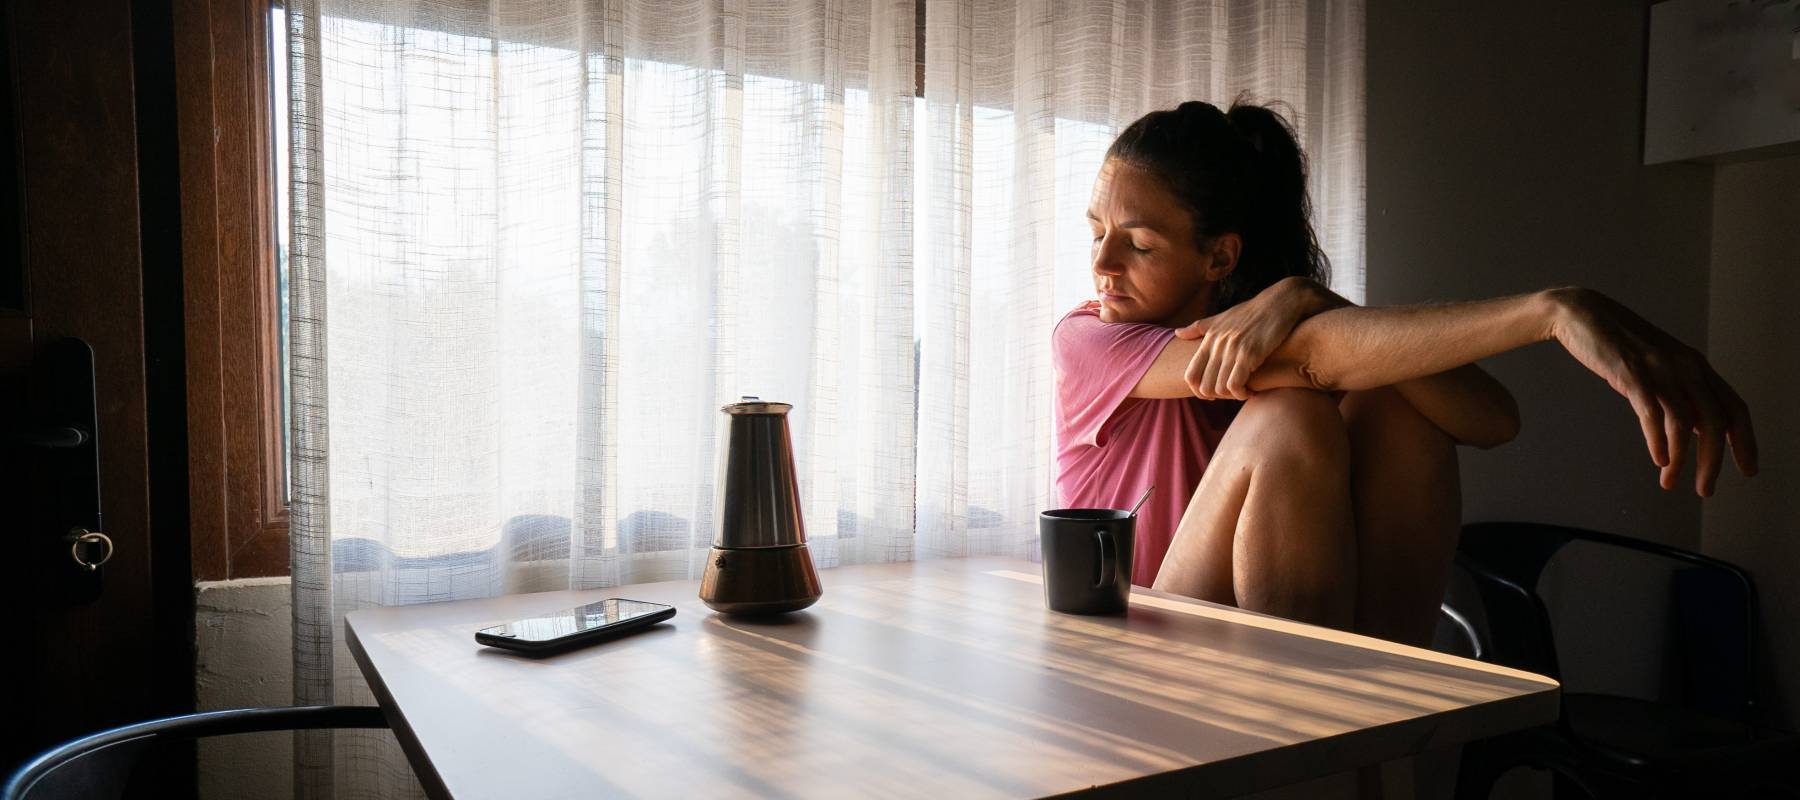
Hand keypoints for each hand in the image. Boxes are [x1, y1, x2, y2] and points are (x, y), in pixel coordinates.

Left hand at [1173, 278, 1332, 400]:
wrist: (1281, 301)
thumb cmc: (1252, 312)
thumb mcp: (1222, 317)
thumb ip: (1199, 328)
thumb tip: (1177, 333)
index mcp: (1208, 338)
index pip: (1190, 374)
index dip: (1198, 390)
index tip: (1212, 394)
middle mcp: (1217, 344)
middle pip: (1204, 386)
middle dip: (1217, 396)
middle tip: (1230, 394)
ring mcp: (1232, 349)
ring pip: (1219, 388)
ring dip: (1231, 396)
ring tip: (1242, 392)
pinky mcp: (1250, 353)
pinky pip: (1235, 384)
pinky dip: (1241, 394)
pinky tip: (1251, 391)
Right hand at [1549, 287, 1757, 495]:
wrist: (1583, 314)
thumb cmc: (1619, 345)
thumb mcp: (1658, 369)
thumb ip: (1678, 393)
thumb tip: (1692, 428)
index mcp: (1697, 367)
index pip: (1734, 408)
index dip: (1745, 441)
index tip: (1747, 469)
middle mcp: (1686, 367)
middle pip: (1715, 421)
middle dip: (1713, 460)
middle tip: (1705, 489)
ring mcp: (1660, 369)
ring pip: (1685, 421)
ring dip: (1682, 458)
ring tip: (1671, 483)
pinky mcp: (1631, 373)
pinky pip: (1653, 412)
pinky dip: (1658, 439)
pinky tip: (1659, 459)